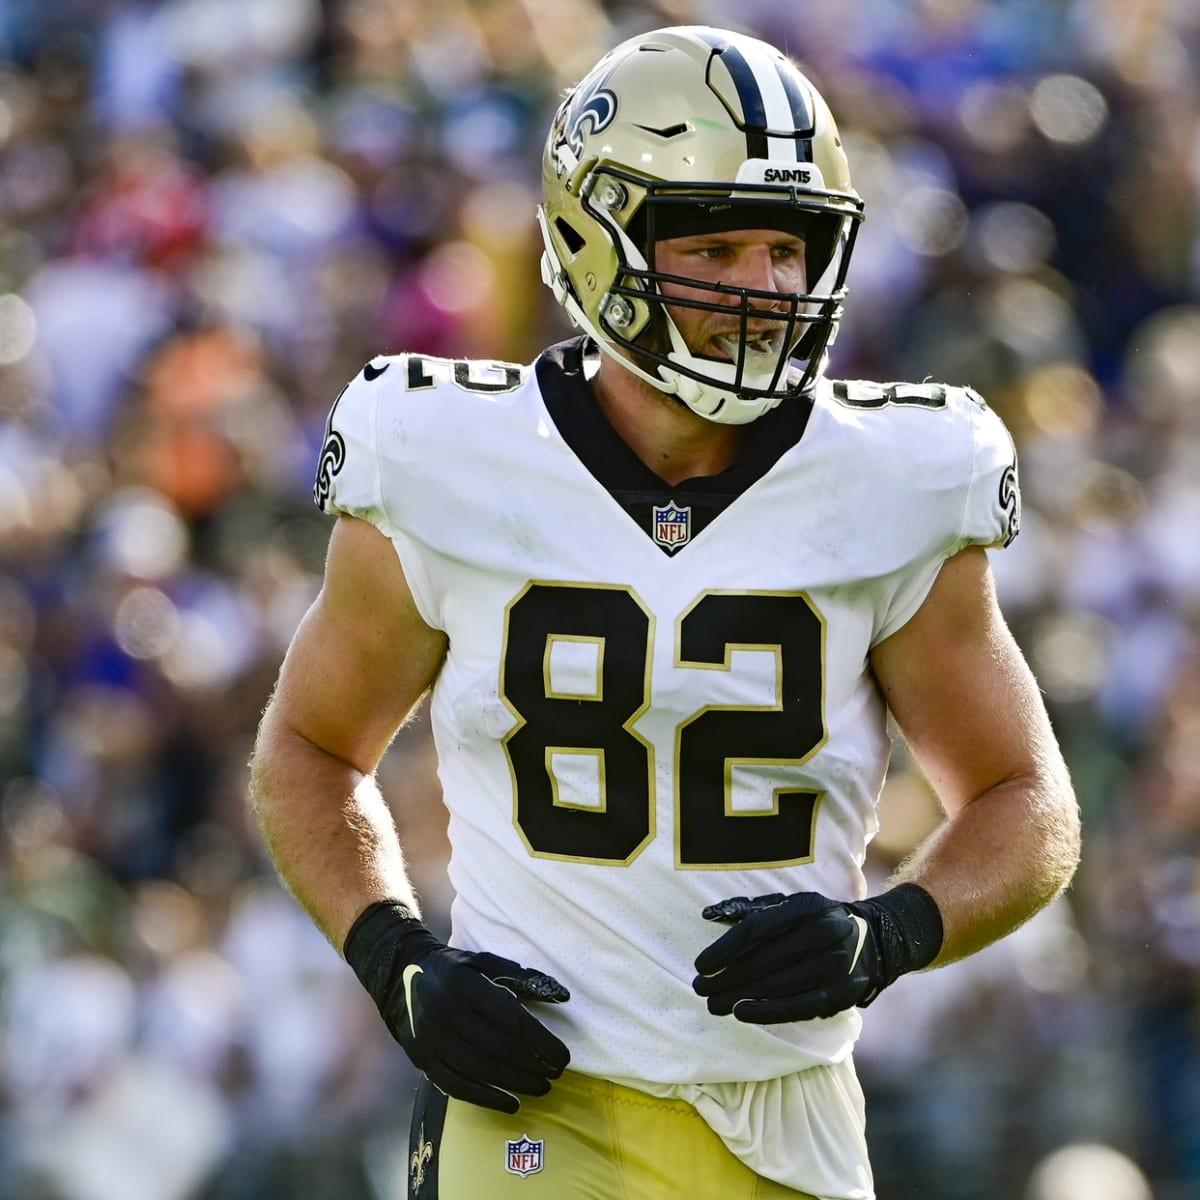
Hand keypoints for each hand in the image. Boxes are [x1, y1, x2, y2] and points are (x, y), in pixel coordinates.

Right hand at [344, 901, 570, 1112]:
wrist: (400, 974)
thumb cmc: (453, 968)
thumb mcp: (483, 961)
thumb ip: (523, 977)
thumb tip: (563, 996)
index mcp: (465, 983)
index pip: (511, 1019)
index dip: (540, 1042)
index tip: (563, 1057)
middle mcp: (445, 1011)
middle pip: (497, 1047)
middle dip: (531, 1065)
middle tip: (556, 1075)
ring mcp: (430, 1037)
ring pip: (479, 1069)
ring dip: (515, 1083)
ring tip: (541, 1088)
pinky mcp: (421, 1058)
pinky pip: (456, 1085)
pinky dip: (485, 1098)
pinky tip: (511, 1104)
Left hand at [692, 884, 942, 1023]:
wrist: (876, 940)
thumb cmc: (818, 920)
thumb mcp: (791, 904)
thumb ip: (749, 908)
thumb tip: (706, 915)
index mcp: (806, 906)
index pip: (757, 930)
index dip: (725, 949)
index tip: (701, 964)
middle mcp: (823, 933)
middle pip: (764, 960)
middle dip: (727, 977)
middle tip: (699, 988)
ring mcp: (835, 964)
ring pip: (778, 985)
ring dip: (741, 996)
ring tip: (714, 1004)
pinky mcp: (842, 993)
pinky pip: (799, 1006)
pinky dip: (768, 1011)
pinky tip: (743, 1012)